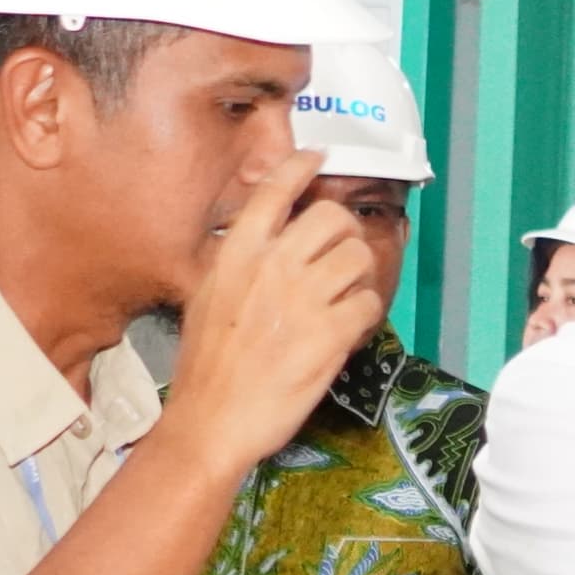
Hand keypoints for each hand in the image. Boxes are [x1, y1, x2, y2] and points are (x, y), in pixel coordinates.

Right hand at [161, 147, 379, 479]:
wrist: (212, 420)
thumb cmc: (206, 366)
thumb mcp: (207, 297)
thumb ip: (237, 264)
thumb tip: (266, 245)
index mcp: (236, 253)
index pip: (274, 191)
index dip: (300, 166)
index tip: (317, 155)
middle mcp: (271, 266)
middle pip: (332, 217)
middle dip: (344, 233)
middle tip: (340, 256)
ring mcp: (302, 298)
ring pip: (358, 256)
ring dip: (359, 275)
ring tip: (343, 298)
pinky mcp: (330, 334)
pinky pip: (368, 302)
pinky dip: (365, 314)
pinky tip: (349, 329)